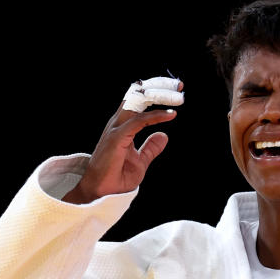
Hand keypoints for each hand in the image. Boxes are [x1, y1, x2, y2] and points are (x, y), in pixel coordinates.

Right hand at [63, 77, 183, 203]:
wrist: (100, 193)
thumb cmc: (116, 178)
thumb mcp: (140, 162)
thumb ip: (150, 148)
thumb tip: (164, 136)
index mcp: (122, 125)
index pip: (139, 100)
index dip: (156, 92)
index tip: (176, 89)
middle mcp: (118, 123)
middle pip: (138, 94)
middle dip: (159, 87)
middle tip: (179, 85)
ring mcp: (116, 129)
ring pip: (138, 102)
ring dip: (159, 96)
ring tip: (177, 96)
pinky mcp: (117, 138)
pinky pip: (139, 121)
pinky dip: (156, 116)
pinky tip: (171, 115)